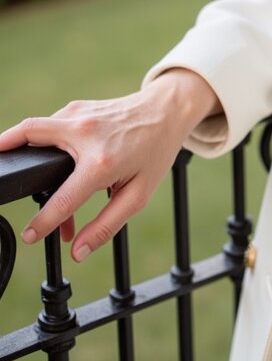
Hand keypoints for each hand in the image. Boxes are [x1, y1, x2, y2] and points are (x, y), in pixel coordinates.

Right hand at [0, 69, 220, 261]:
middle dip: (6, 152)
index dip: (42, 224)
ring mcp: (78, 115)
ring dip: (27, 154)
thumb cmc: (154, 153)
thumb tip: (78, 252)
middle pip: (30, 137)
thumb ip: (107, 225)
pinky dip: (43, 144)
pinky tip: (55, 166)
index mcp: (102, 162)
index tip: (29, 237)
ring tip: (34, 184)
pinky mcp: (76, 108)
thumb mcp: (139, 195)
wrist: (167, 110)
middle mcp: (85, 133)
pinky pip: (49, 126)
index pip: (62, 200)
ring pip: (36, 129)